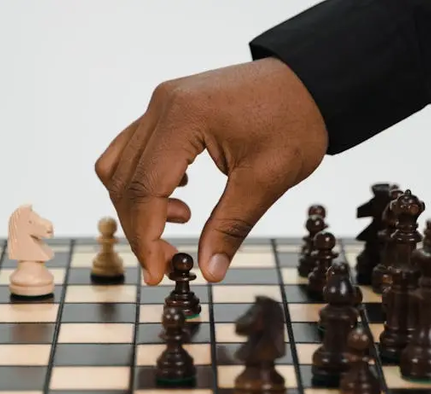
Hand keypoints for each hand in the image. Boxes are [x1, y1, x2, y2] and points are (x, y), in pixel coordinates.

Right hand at [94, 57, 327, 284]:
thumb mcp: (267, 180)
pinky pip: (133, 149)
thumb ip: (231, 227)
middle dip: (140, 228)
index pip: (144, 189)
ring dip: (136, 205)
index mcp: (184, 118)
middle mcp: (162, 105)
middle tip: (169, 260)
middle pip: (124, 181)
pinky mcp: (167, 108)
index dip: (145, 238)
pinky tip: (179, 196)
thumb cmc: (295, 121)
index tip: (158, 273)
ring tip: (182, 219)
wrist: (311, 83)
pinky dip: (142, 181)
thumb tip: (209, 271)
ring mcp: (161, 103)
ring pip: (119, 166)